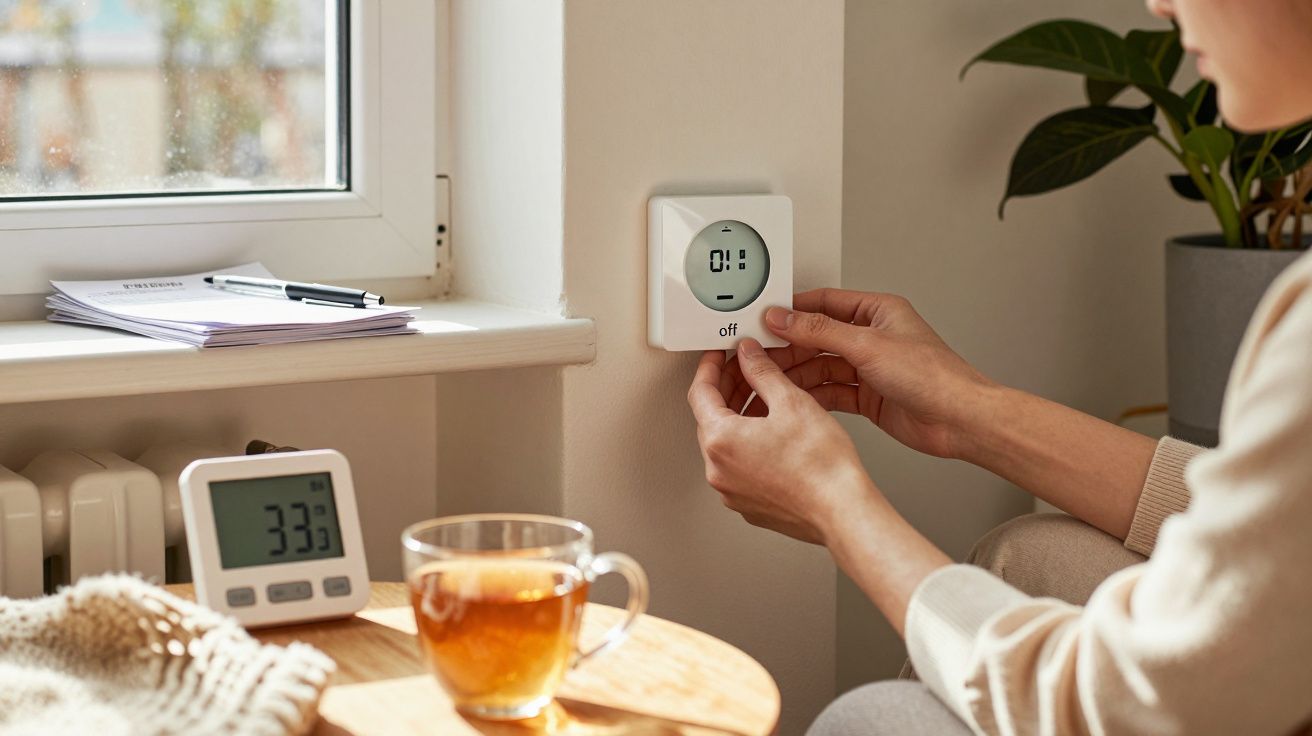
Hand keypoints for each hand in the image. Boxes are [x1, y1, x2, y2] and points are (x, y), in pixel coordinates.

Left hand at [687, 338, 878, 544]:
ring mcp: (732, 490)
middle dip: (728, 389)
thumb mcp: (791, 402)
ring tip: (766, 397)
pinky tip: (773, 431)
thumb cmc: (822, 467)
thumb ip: (763, 372)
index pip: (700, 393)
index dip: (710, 366)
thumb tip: (748, 356)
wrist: (842, 511)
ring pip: (726, 443)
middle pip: (711, 418)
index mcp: (720, 441)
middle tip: (747, 369)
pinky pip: (739, 465)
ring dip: (740, 416)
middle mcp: (718, 470)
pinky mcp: (749, 503)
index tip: (719, 355)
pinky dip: (749, 443)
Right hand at [722, 289, 994, 459]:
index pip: (823, 303)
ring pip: (822, 365)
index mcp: (876, 311)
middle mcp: (872, 337)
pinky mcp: (868, 396)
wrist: (959, 420)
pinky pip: (831, 391)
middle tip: (759, 354)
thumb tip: (784, 317)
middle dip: (789, 346)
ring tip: (769, 378)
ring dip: (797, 372)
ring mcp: (869, 368)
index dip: (792, 311)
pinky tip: (793, 398)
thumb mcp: (867, 345)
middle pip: (818, 337)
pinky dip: (812, 395)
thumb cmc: (933, 376)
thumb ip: (819, 331)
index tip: (763, 319)